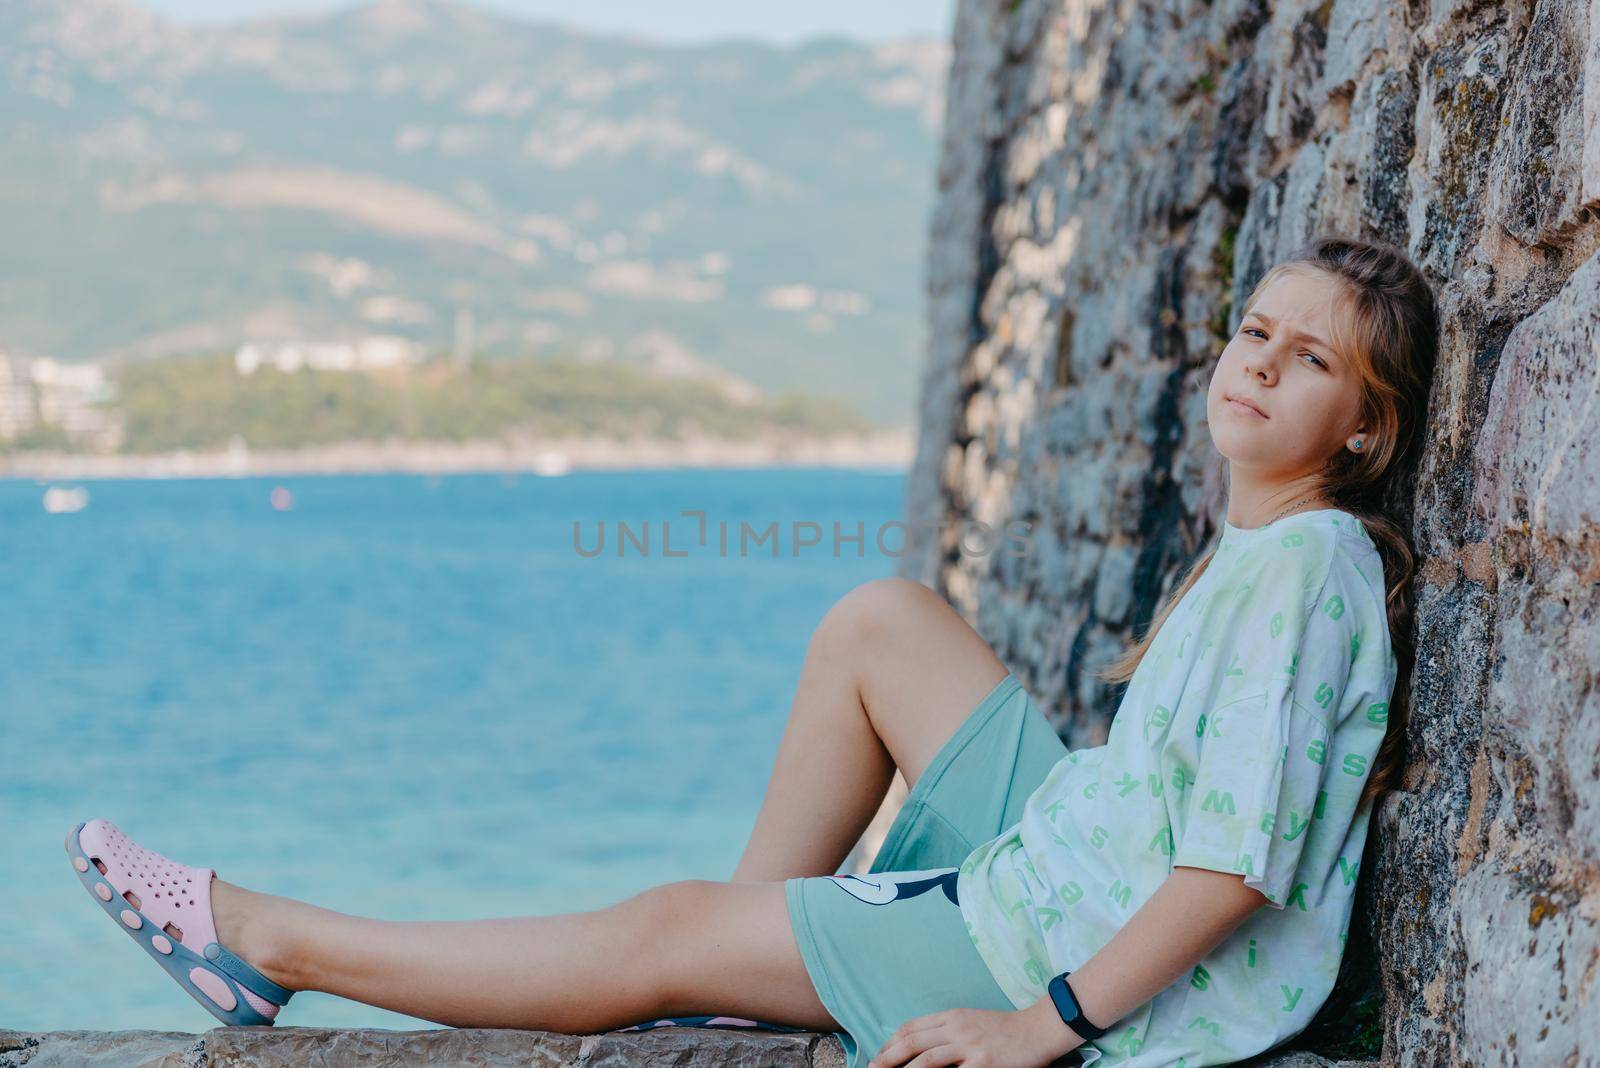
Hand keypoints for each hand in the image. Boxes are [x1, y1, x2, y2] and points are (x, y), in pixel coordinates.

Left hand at [866, 1004, 1076, 1067]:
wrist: (1038, 1029)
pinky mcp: (984, 1063)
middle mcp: (956, 1028)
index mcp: (951, 1016)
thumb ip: (947, 1031)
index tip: (879, 1056)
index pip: (911, 1027)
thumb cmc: (1004, 1029)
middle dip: (887, 1058)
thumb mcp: (971, 1022)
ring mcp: (970, 1046)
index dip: (890, 1042)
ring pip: (926, 1059)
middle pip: (912, 1042)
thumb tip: (921, 1047)